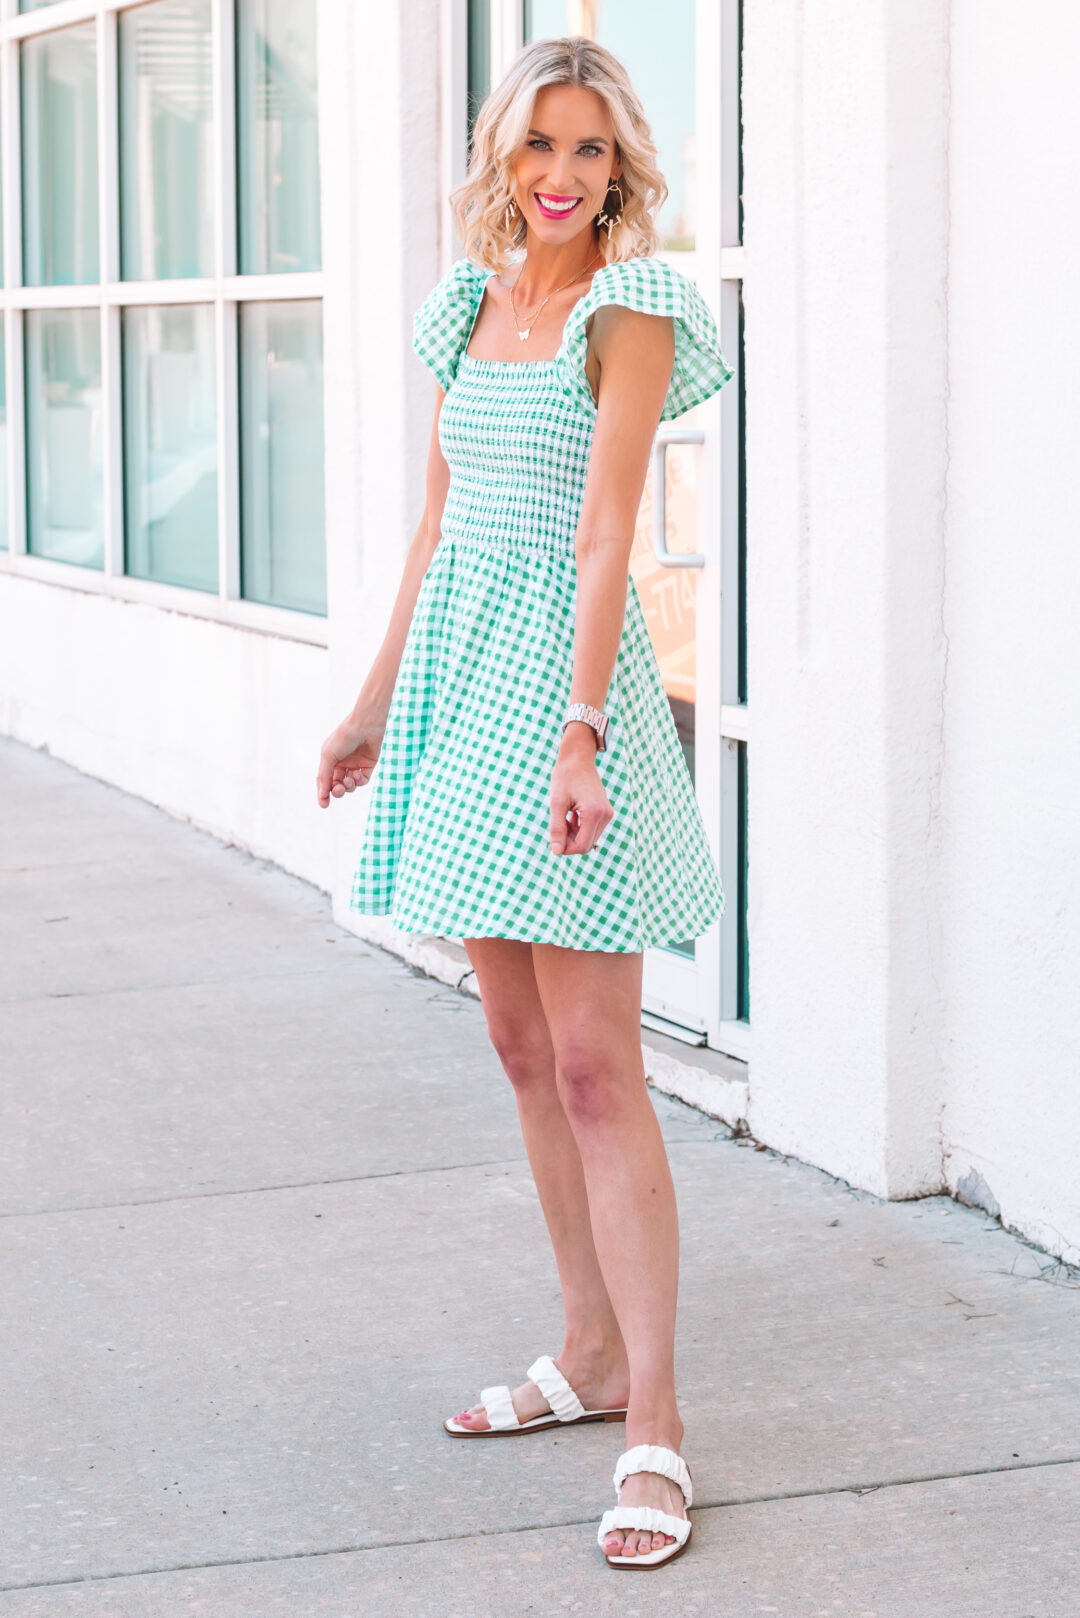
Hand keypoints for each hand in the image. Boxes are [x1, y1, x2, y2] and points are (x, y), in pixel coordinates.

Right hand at [316, 712, 384, 807]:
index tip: (324, 805)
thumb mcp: (329, 756)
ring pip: (350, 784)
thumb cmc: (344, 737)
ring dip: (349, 786)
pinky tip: (358, 774)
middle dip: (337, 790)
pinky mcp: (368, 764)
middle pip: (337, 785)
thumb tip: (323, 794)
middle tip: (338, 789)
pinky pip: (362, 780)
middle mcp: (342, 762)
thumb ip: (325, 776)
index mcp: (329, 759)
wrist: (366, 725)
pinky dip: (359, 781)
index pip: (324, 780)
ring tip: (350, 779)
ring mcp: (355, 764)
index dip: (323, 793)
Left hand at [549, 726, 612, 854]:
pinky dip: (580, 828)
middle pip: (586, 845)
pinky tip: (571, 815)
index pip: (582, 846)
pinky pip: (592, 830)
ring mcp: (608, 814)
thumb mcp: (556, 803)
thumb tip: (556, 852)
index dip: (565, 849)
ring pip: (589, 839)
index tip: (552, 842)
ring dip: (574, 835)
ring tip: (564, 817)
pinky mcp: (606, 812)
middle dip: (569, 841)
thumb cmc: (565, 777)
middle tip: (557, 825)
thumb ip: (557, 828)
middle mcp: (605, 815)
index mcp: (594, 813)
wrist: (578, 758)